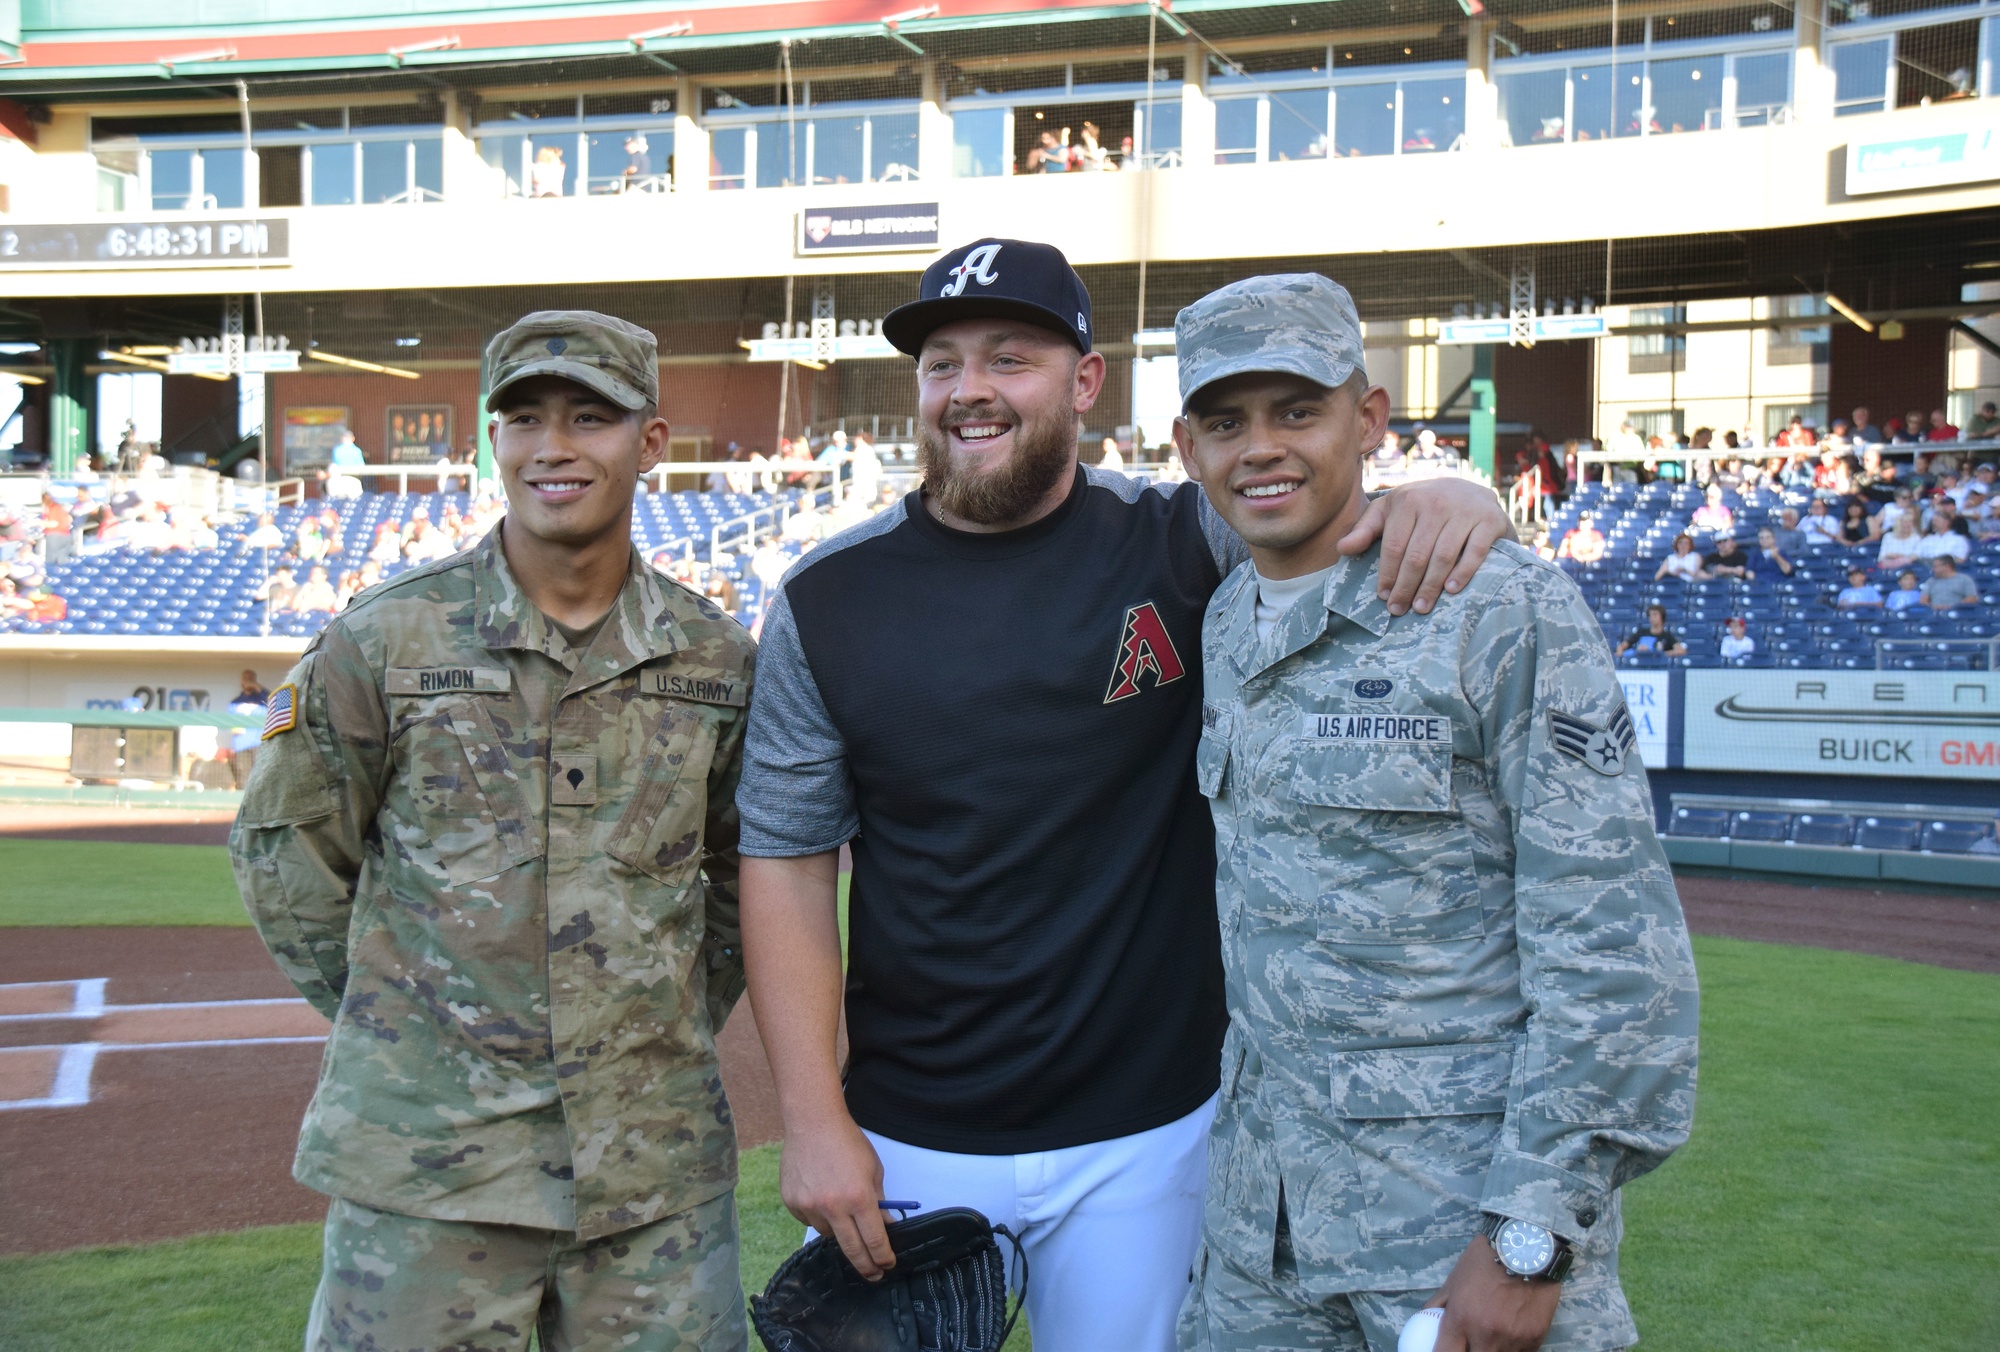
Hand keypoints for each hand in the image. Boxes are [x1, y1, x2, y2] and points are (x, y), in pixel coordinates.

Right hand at [779, 1112, 897, 1280]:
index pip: (875, 1240)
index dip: (883, 1257)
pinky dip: (819, 1216)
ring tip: (841, 1208)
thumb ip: (879, 1201)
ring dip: (840, 1231)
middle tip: (873, 1274)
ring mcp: (810, 1207)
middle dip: (866, 1266)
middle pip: (852, 1250)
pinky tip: (822, 1196)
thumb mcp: (873, 1170)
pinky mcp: (793, 1204)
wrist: (813, 1123)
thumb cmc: (847, 1142)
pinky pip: (810, 1222)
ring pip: (829, 1235)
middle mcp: (834, 1207)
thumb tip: (885, 1227)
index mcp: (859, 1198)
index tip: (887, 1264)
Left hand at [1337, 477, 1512, 616]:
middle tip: (1399, 610)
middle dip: (1405, 587)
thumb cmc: (1422, 508)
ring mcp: (1465, 510)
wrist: (1471, 492)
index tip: (1383, 597)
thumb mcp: (1390, 512)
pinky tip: (1451, 591)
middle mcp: (1436, 502)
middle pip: (1416, 555)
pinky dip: (1463, 573)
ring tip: (1421, 608)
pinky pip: (1474, 552)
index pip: (1393, 546)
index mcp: (1407, 500)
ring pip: (1443, 556)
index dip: (1387, 575)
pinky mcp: (1489, 520)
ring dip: (1430, 586)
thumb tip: (1342, 549)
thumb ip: (1366, 529)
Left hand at [1425, 1235, 1562, 1351]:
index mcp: (1461, 1318)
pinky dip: (1512, 1349)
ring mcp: (1512, 1339)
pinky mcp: (1534, 1340)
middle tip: (1470, 1345)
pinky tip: (1510, 1335)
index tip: (1446, 1351)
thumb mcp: (1454, 1280)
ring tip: (1491, 1337)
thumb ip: (1438, 1306)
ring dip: (1492, 1350)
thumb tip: (1424, 1323)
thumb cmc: (1485, 1261)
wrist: (1528, 1250)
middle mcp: (1486, 1333)